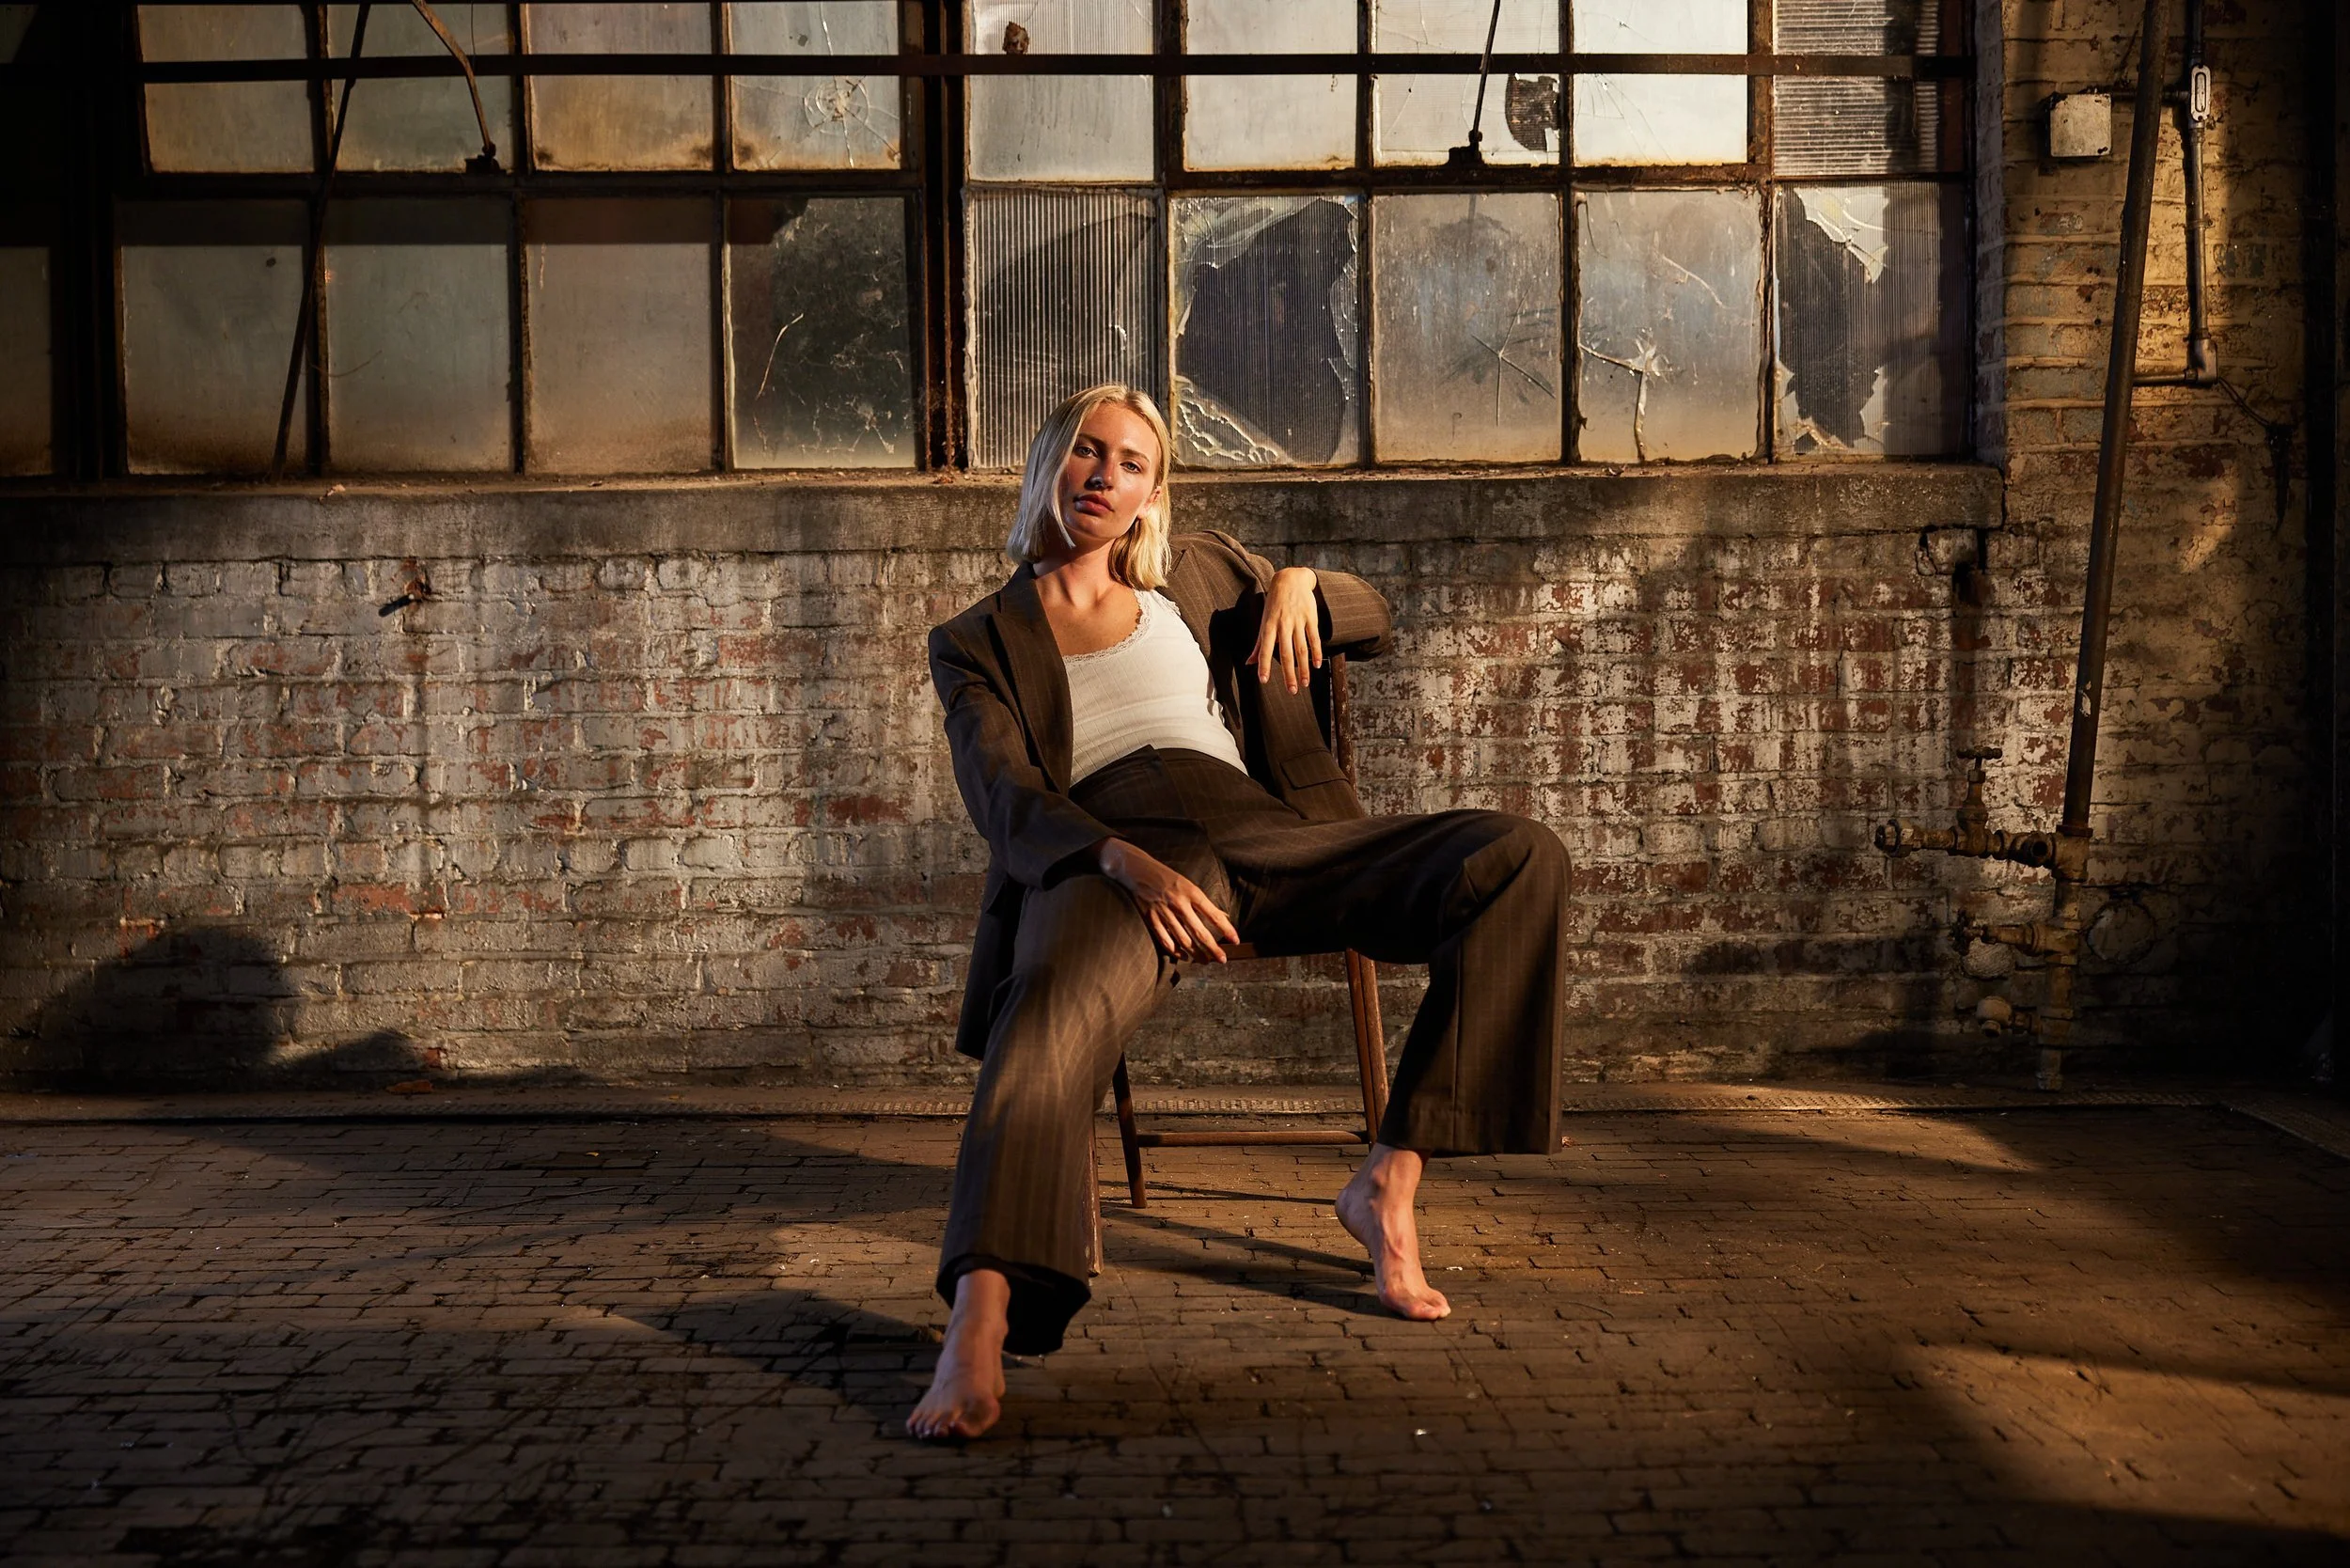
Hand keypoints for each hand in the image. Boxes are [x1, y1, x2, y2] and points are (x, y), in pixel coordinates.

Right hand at [1096, 839, 1237, 961]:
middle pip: (1200, 932)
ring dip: (1196, 954)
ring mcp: (1163, 912)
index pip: (1214, 915)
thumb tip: (1223, 916)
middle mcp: (1179, 903)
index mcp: (1191, 892)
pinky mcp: (1150, 918)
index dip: (1226, 930)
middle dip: (1213, 949)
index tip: (1235, 941)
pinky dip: (1175, 951)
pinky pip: (1165, 940)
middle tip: (1222, 960)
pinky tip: (1183, 956)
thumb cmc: (1166, 877)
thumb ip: (1203, 902)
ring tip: (1205, 961)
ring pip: (1183, 940)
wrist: (1137, 869)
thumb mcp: (1188, 884)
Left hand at [1251, 566, 1322, 693]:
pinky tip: (1316, 666)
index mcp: (1269, 625)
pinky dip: (1316, 653)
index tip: (1263, 680)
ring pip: (1302, 649)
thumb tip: (1249, 663)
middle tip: (1292, 691)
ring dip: (1304, 668)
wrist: (1291, 579)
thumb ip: (1259, 644)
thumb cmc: (1274, 604)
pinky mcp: (1311, 618)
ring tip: (1305, 683)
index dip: (1264, 664)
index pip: (1265, 648)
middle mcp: (1283, 624)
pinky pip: (1314, 639)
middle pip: (1287, 653)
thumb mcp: (1264, 621)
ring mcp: (1298, 621)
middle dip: (1289, 674)